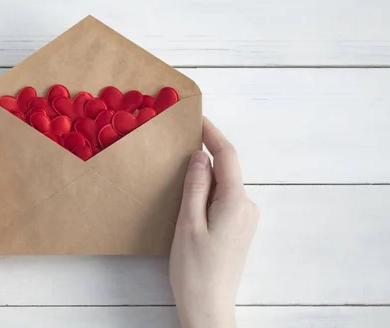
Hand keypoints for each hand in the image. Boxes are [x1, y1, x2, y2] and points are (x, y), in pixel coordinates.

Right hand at [170, 118, 258, 327]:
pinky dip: (208, 192)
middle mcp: (247, 207)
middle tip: (178, 146)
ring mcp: (246, 219)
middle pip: (226, 170)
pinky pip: (224, 199)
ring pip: (224, 185)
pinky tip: (190, 200)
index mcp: (236, 203)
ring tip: (178, 178)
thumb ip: (195, 187)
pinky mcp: (240, 229)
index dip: (212, 134)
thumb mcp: (188, 223)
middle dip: (205, 156)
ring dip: (205, 177)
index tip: (198, 118)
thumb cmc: (194, 269)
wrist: (208, 307)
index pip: (227, 157)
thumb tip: (200, 156)